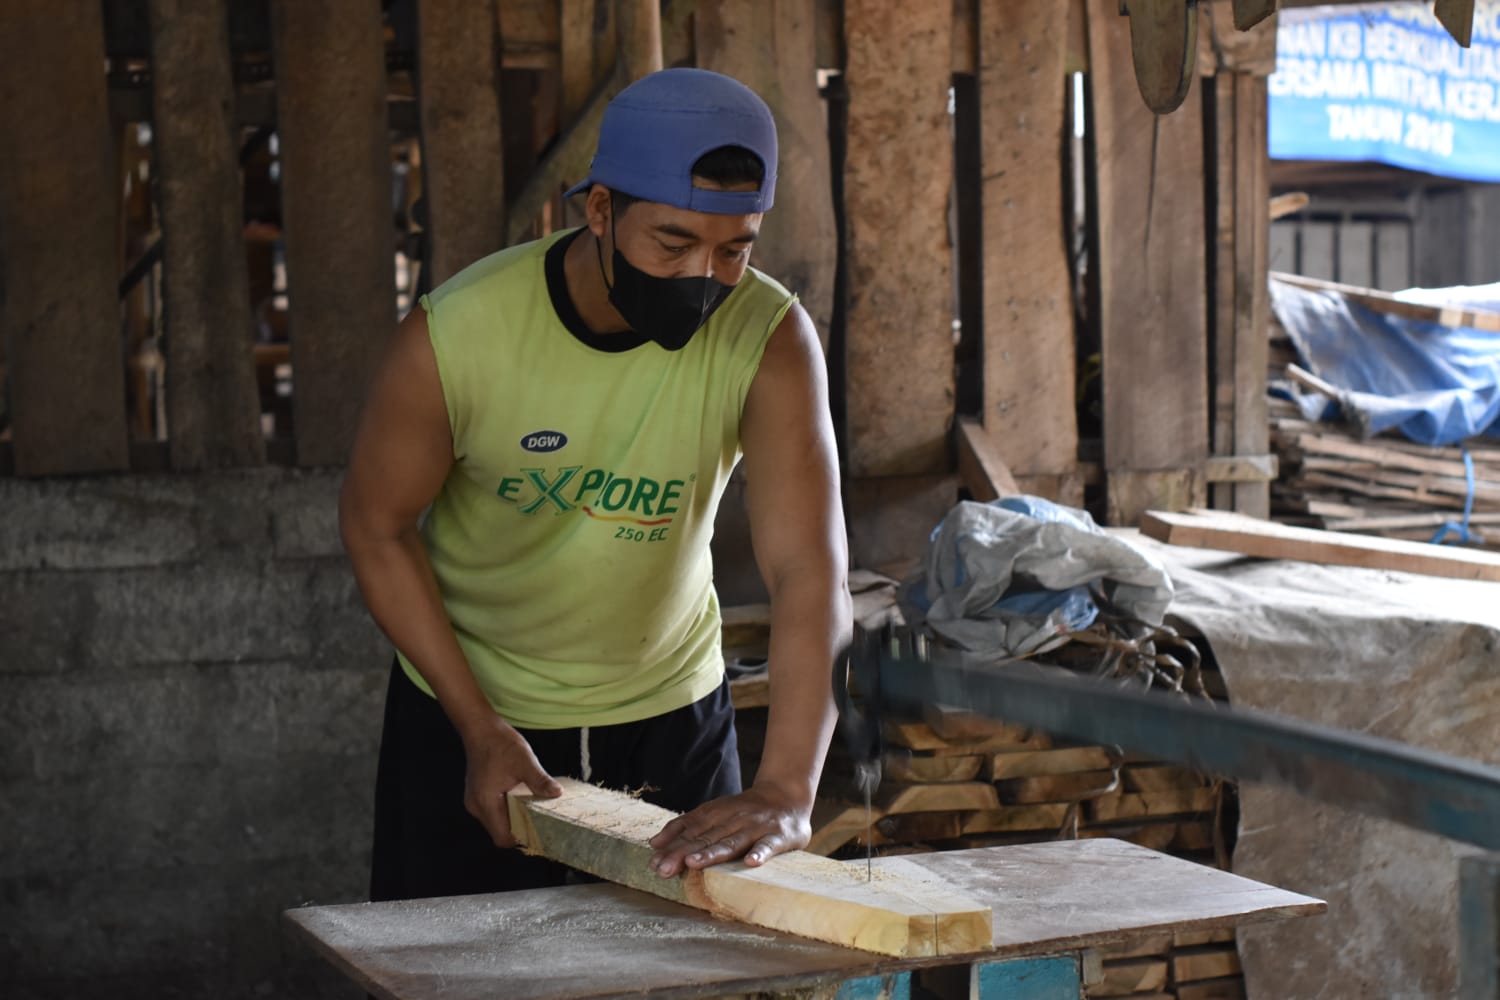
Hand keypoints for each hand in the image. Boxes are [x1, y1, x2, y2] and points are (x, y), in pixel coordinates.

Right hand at [460, 718, 562, 846]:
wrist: (481, 728)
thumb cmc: (500, 744)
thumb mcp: (524, 761)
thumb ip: (539, 780)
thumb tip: (557, 794)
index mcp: (486, 802)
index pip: (502, 837)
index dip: (520, 839)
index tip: (539, 834)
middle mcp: (476, 806)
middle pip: (499, 832)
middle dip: (520, 830)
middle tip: (542, 822)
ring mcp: (475, 801)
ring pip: (496, 822)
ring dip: (514, 819)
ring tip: (533, 809)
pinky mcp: (478, 794)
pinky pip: (494, 811)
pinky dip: (507, 810)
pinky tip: (521, 799)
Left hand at [647, 783, 812, 877]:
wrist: (788, 794)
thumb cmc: (746, 811)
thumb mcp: (715, 813)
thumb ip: (688, 828)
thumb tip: (654, 844)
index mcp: (716, 815)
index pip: (690, 831)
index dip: (671, 846)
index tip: (653, 862)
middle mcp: (733, 819)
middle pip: (705, 839)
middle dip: (682, 854)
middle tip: (663, 870)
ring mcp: (756, 827)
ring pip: (732, 842)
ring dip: (712, 853)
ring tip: (694, 863)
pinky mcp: (778, 836)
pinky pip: (768, 845)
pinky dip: (760, 853)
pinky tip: (751, 862)